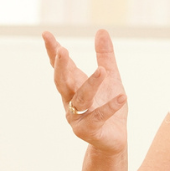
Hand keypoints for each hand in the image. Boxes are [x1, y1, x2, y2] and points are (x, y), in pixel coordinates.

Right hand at [43, 30, 128, 155]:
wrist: (114, 139)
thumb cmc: (109, 106)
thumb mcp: (111, 78)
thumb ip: (105, 56)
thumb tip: (101, 31)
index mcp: (74, 86)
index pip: (61, 67)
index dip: (52, 51)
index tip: (46, 34)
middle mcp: (71, 101)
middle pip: (63, 82)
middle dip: (61, 67)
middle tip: (62, 51)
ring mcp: (78, 116)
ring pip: (81, 99)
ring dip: (91, 84)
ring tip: (102, 71)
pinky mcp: (90, 130)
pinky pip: (100, 116)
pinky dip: (111, 106)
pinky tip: (122, 96)